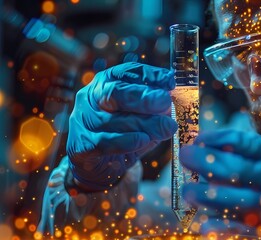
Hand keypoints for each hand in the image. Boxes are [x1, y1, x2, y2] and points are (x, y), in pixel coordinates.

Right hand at [67, 62, 176, 190]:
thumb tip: (172, 105)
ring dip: (143, 123)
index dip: (150, 75)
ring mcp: (82, 121)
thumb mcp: (143, 118)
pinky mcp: (81, 145)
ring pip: (112, 119)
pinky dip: (127, 141)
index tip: (170, 82)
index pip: (126, 72)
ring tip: (165, 127)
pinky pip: (105, 142)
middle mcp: (90, 98)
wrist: (100, 165)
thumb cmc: (124, 134)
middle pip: (114, 92)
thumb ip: (155, 109)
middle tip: (166, 103)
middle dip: (143, 97)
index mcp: (106, 83)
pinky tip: (143, 140)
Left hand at [180, 129, 260, 236]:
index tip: (198, 138)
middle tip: (184, 157)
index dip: (216, 138)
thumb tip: (215, 145)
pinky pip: (243, 232)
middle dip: (204, 162)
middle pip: (235, 170)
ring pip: (235, 201)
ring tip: (188, 190)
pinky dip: (222, 227)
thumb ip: (253, 152)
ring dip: (206, 195)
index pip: (242, 143)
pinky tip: (205, 224)